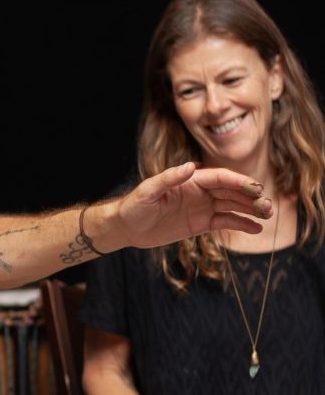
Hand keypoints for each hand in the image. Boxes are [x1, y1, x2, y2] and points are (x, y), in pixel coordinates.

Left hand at [118, 163, 271, 247]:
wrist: (126, 227)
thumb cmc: (134, 206)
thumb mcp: (147, 192)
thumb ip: (168, 179)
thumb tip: (190, 166)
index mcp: (191, 180)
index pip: (221, 178)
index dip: (239, 182)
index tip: (256, 188)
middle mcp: (200, 192)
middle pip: (232, 192)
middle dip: (251, 198)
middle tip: (268, 206)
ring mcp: (202, 207)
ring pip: (232, 206)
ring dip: (251, 210)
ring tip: (268, 216)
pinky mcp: (200, 223)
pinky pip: (224, 222)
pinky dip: (241, 224)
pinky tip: (256, 228)